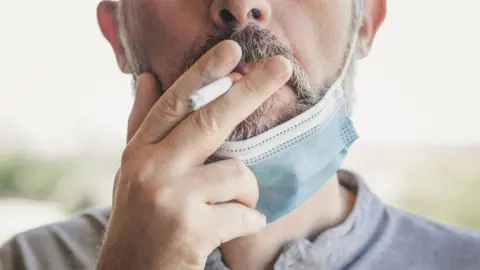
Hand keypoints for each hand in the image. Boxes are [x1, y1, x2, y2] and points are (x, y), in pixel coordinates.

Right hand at [97, 40, 292, 269]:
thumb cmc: (139, 220)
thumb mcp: (132, 171)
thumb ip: (142, 125)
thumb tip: (150, 77)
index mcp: (139, 153)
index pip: (174, 105)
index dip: (203, 73)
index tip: (231, 50)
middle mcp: (150, 170)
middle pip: (209, 121)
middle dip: (250, 92)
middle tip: (281, 68)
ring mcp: (169, 199)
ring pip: (238, 174)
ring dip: (247, 192)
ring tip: (233, 206)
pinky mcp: (190, 230)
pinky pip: (245, 213)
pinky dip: (251, 220)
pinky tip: (238, 226)